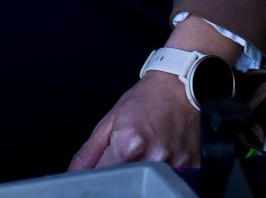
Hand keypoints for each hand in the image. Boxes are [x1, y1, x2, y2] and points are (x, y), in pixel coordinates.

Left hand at [67, 73, 198, 171]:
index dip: (99, 175)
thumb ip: (88, 153)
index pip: (103, 177)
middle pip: (127, 180)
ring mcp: (174, 163)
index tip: (102, 170)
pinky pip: (170, 177)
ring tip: (148, 148)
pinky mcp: (190, 166)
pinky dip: (163, 170)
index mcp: (128, 144)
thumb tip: (74, 174)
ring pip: (148, 180)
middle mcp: (152, 156)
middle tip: (127, 153)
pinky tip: (163, 150)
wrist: (180, 85)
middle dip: (122, 171)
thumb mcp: (110, 121)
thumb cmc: (147, 99)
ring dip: (143, 169)